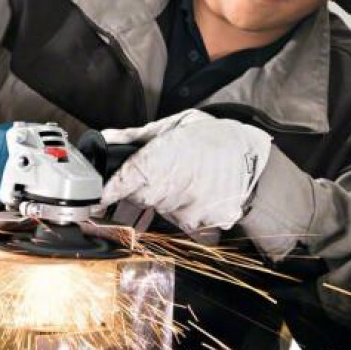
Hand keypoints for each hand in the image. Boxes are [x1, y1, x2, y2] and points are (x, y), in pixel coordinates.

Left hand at [99, 109, 272, 241]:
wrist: (253, 157)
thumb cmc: (214, 137)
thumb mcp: (174, 125)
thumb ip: (136, 136)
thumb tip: (106, 138)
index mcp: (162, 159)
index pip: (124, 181)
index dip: (108, 191)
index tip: (97, 199)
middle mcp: (173, 187)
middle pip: (140, 197)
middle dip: (143, 187)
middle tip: (164, 171)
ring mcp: (189, 209)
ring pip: (162, 210)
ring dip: (167, 198)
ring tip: (188, 178)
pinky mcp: (204, 224)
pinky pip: (184, 222)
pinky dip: (187, 210)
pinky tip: (200, 193)